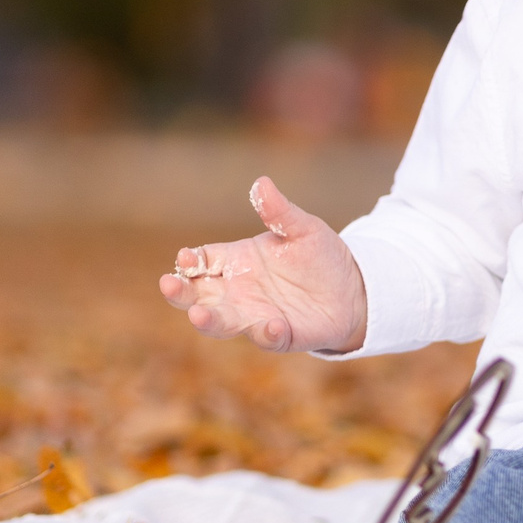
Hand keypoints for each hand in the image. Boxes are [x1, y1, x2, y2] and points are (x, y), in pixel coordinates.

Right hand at [158, 177, 368, 353]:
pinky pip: (268, 338)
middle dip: (181, 293)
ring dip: (210, 320)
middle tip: (169, 285)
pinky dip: (267, 333)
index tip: (185, 258)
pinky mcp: (281, 335)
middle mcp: (238, 292)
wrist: (353, 289)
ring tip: (199, 316)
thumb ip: (279, 212)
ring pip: (223, 322)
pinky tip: (272, 325)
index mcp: (237, 261)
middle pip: (198, 295)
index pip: (202, 261)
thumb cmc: (319, 256)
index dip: (189, 261)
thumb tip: (262, 183)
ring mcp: (256, 316)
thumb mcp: (302, 228)